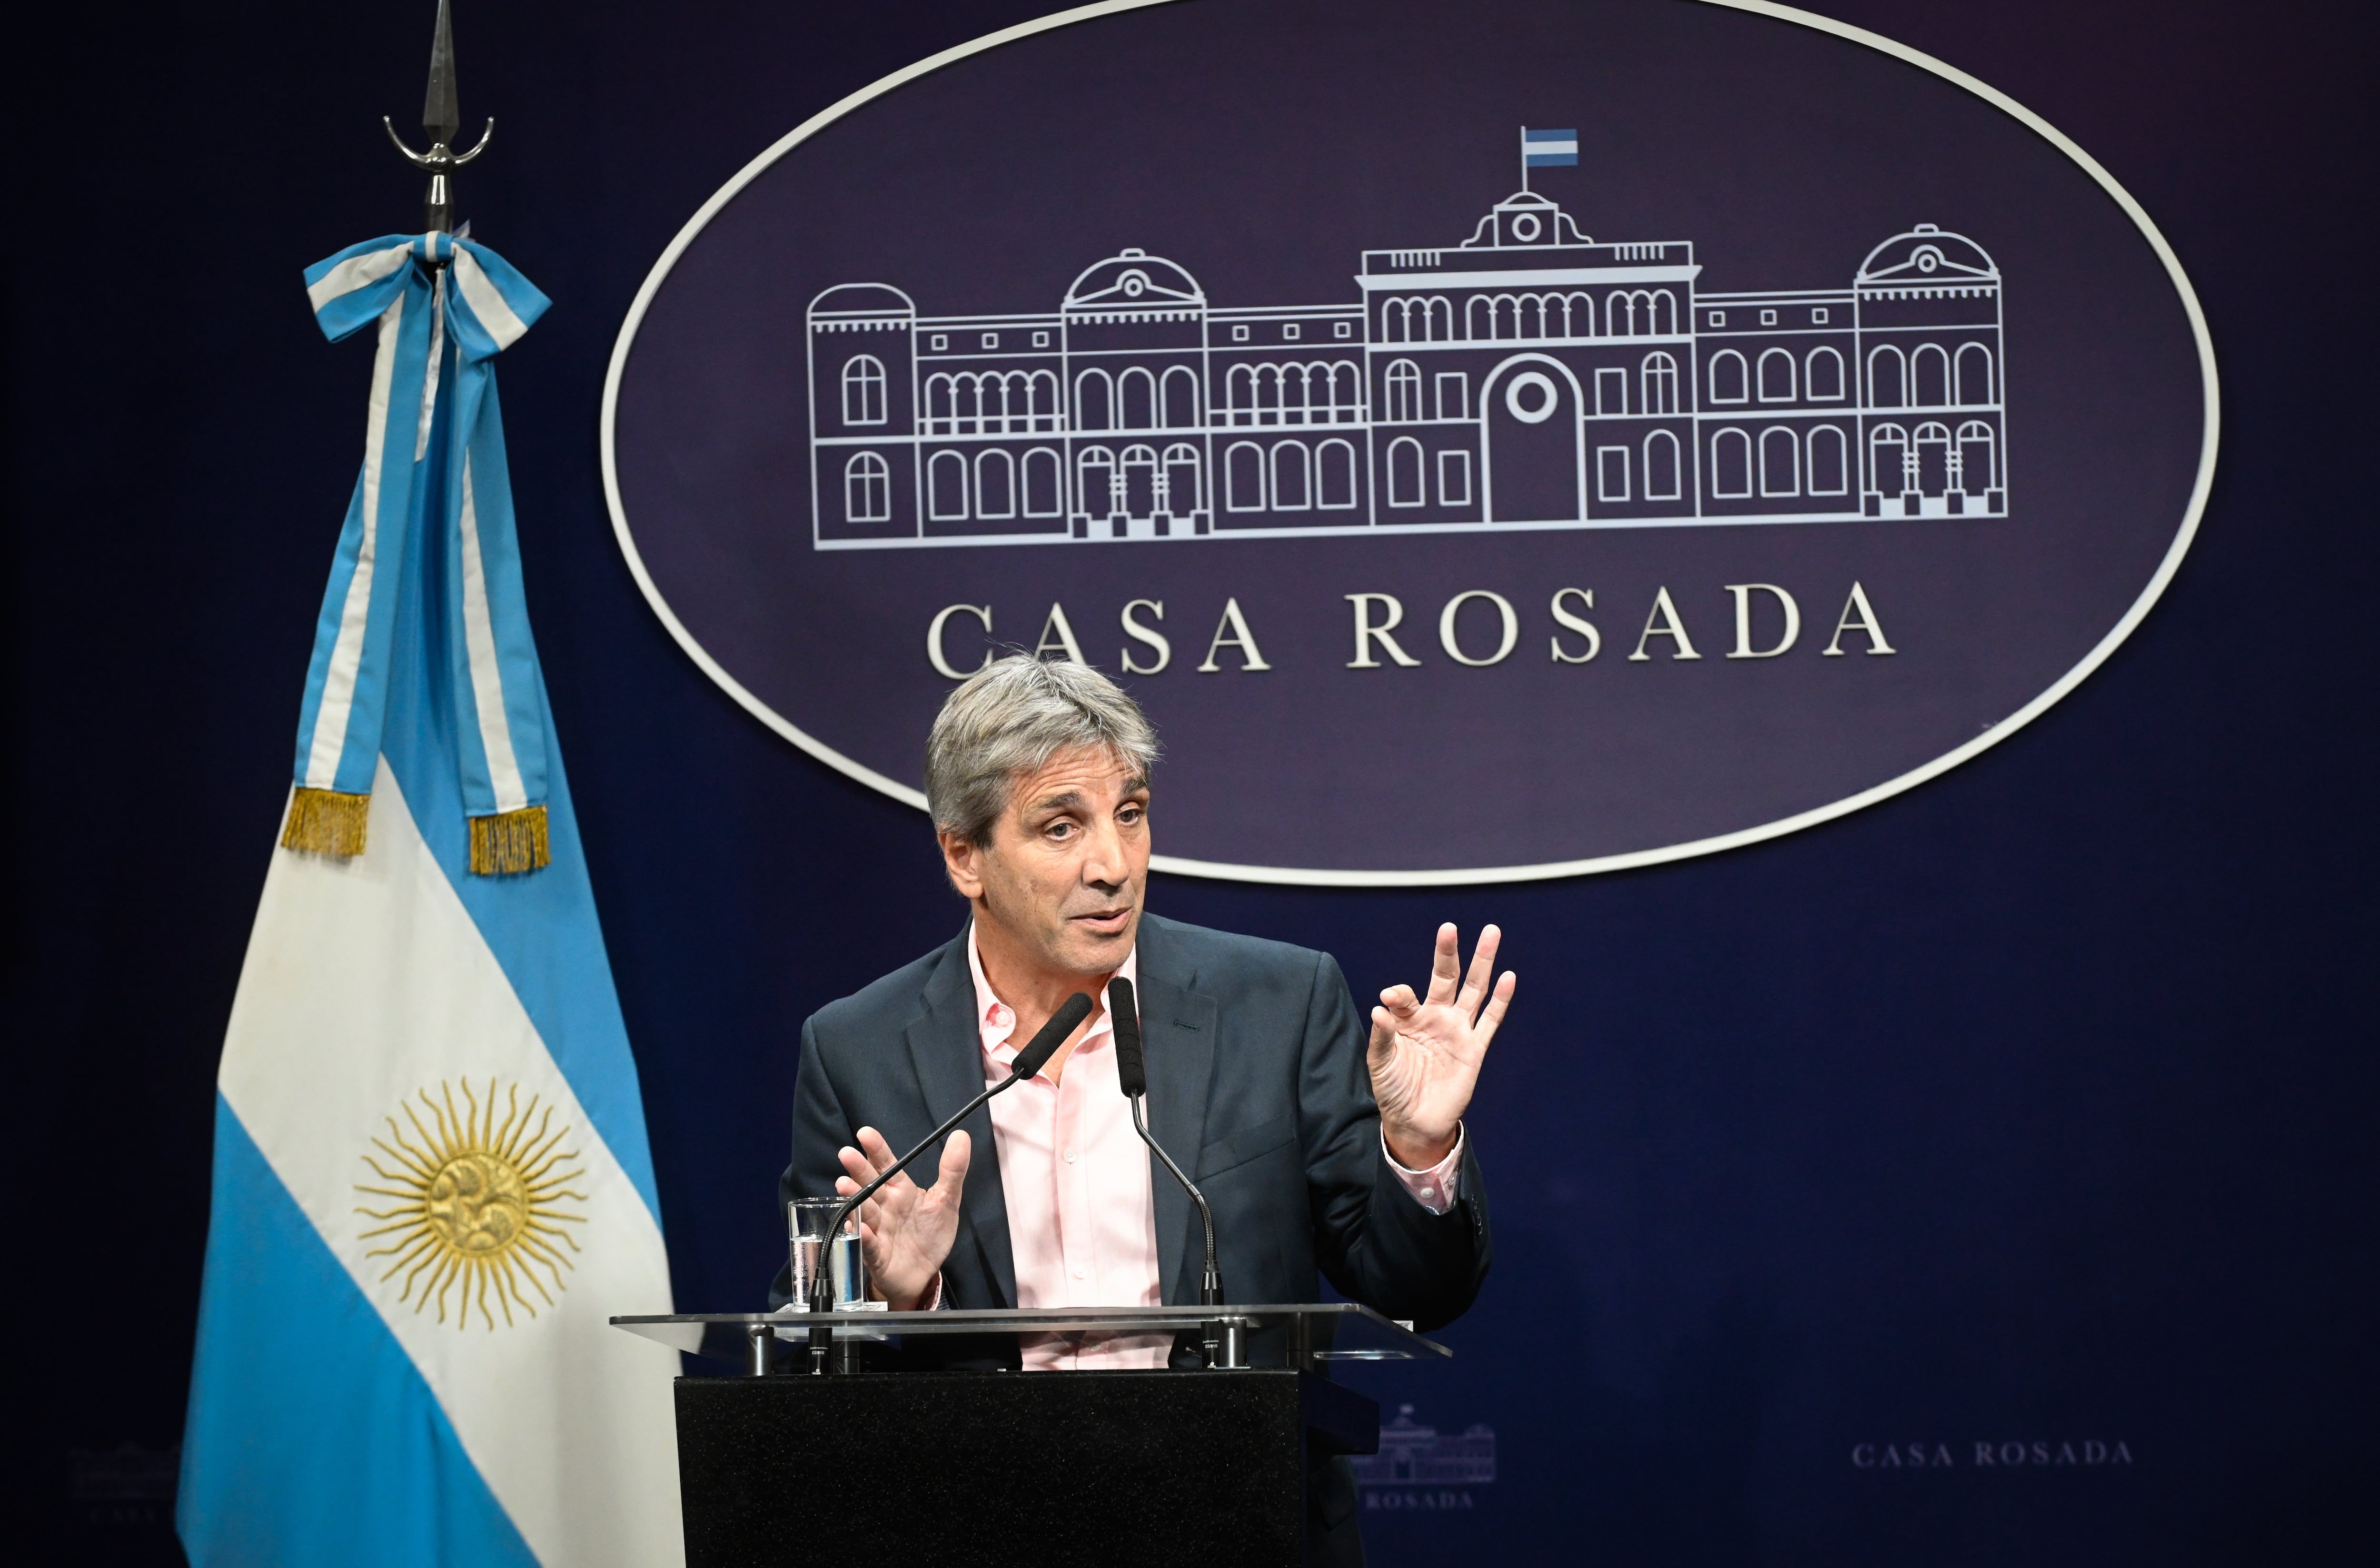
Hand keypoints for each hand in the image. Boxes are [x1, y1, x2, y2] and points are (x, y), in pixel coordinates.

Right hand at [835, 1126, 969, 1310]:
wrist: (924, 1273)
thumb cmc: (930, 1233)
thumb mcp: (947, 1200)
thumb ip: (953, 1169)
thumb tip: (962, 1135)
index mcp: (901, 1190)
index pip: (887, 1165)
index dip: (877, 1149)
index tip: (865, 1133)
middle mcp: (885, 1206)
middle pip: (870, 1184)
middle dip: (858, 1169)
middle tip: (847, 1153)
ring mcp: (878, 1229)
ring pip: (864, 1211)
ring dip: (853, 1198)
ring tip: (843, 1184)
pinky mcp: (876, 1254)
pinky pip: (868, 1244)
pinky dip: (863, 1236)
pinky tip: (859, 1227)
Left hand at [1368, 924, 1515, 1168]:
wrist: (1415, 1121)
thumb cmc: (1393, 1088)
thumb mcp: (1380, 1062)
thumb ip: (1382, 1035)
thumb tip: (1380, 1008)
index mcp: (1409, 1018)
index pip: (1407, 996)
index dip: (1399, 994)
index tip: (1390, 998)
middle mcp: (1436, 1017)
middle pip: (1446, 977)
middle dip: (1449, 952)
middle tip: (1450, 927)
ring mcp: (1457, 1031)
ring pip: (1473, 990)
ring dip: (1482, 962)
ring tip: (1491, 932)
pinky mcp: (1474, 1049)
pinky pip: (1490, 1020)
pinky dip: (1500, 999)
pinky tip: (1508, 977)